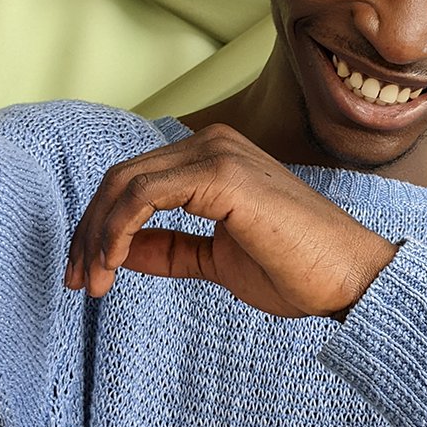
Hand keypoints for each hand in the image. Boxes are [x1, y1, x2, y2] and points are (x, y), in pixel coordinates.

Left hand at [66, 124, 398, 317]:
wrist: (349, 278)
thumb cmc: (296, 269)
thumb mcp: (217, 259)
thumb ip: (172, 249)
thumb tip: (123, 252)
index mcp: (215, 156)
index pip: (135, 179)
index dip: (100, 225)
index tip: (87, 274)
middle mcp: (213, 142)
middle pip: (120, 178)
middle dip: (88, 232)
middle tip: (77, 281)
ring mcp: (217, 153)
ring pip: (124, 185)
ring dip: (97, 237)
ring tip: (93, 284)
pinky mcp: (221, 175)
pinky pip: (143, 197)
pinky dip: (117, 232)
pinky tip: (115, 268)